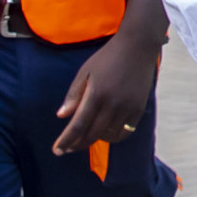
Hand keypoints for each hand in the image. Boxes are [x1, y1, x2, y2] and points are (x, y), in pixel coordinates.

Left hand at [53, 32, 160, 154]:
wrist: (138, 46)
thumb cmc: (108, 57)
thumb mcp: (85, 71)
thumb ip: (74, 94)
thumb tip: (62, 116)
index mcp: (96, 94)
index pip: (78, 125)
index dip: (66, 140)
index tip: (57, 150)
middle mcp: (112, 104)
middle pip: (92, 134)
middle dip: (77, 144)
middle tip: (68, 148)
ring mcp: (128, 107)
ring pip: (108, 136)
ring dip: (95, 139)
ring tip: (87, 136)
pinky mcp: (139, 108)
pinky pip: (125, 132)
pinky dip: (114, 137)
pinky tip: (106, 133)